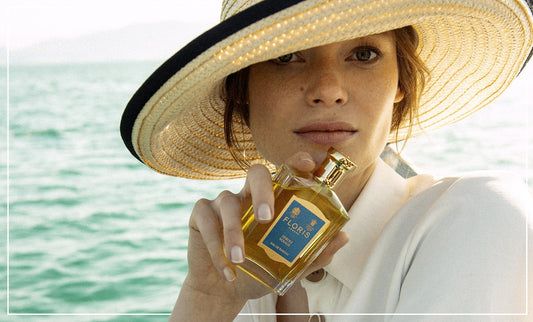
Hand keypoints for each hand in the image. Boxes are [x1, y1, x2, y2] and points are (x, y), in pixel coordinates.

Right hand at [171, 152, 348, 319]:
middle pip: (255, 173)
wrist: (224, 291)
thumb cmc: (257, 271)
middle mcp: (247, 195)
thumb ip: (314, 253)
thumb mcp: (288, 266)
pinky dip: (216, 245)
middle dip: (262, 190)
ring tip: (240, 260)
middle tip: (266, 218)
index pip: (283, 173)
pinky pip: (207, 220)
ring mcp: (222, 202)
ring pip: (227, 201)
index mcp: (271, 200)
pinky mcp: (201, 215)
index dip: (295, 163)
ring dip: (233, 232)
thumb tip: (345, 237)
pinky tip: (227, 269)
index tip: (308, 162)